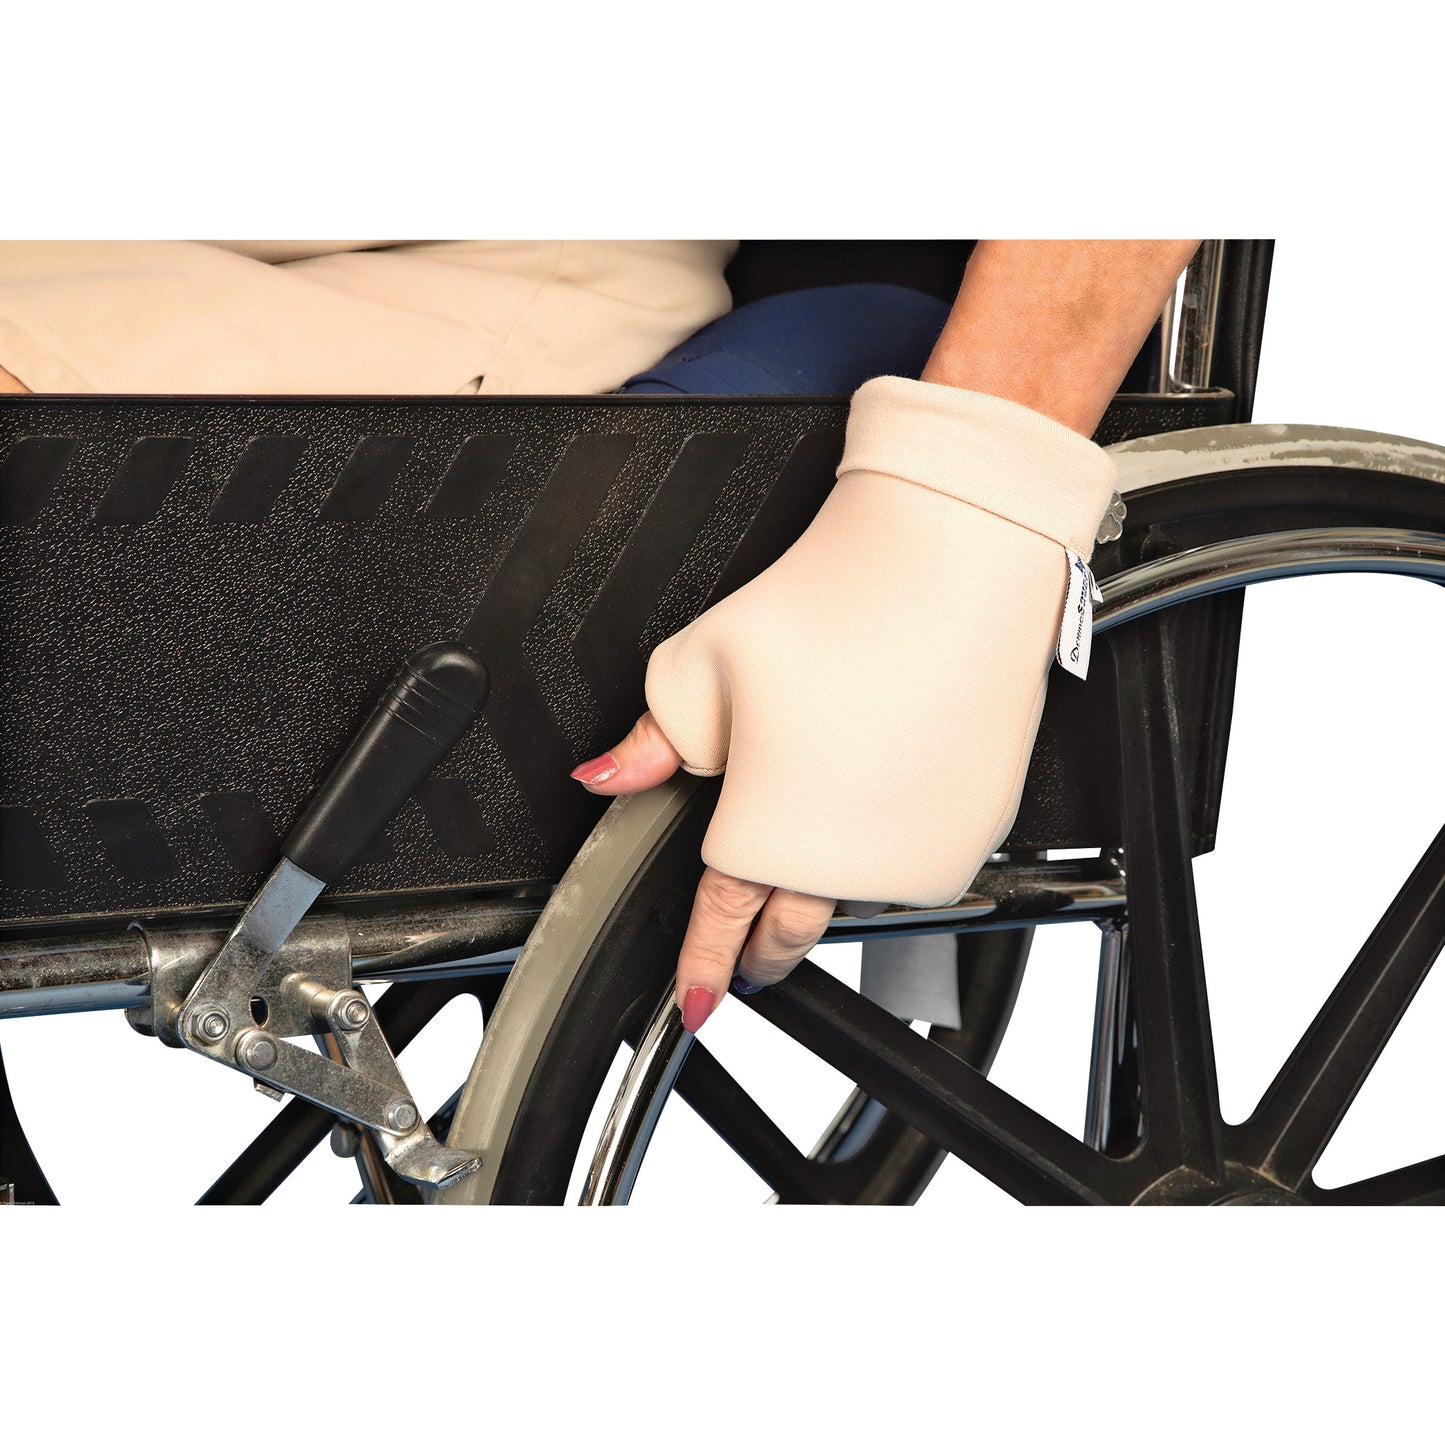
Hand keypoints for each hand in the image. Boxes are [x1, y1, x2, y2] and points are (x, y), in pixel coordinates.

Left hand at [571, 377, 1118, 1037]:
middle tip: (746, 951)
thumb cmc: (834, 603)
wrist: (955, 562)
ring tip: (814, 846)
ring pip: (859, 897)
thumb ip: (649, 743)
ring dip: (829, 888)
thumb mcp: (700, 665)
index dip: (702, 964)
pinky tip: (879, 804)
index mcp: (769, 834)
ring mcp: (920, 851)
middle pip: (791, 929)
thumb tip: (606, 781)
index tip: (695, 997)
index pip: (722, 923)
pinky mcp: (975, 827)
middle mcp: (849, 862)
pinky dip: (891, 852)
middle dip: (761, 947)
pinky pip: (920, 863)